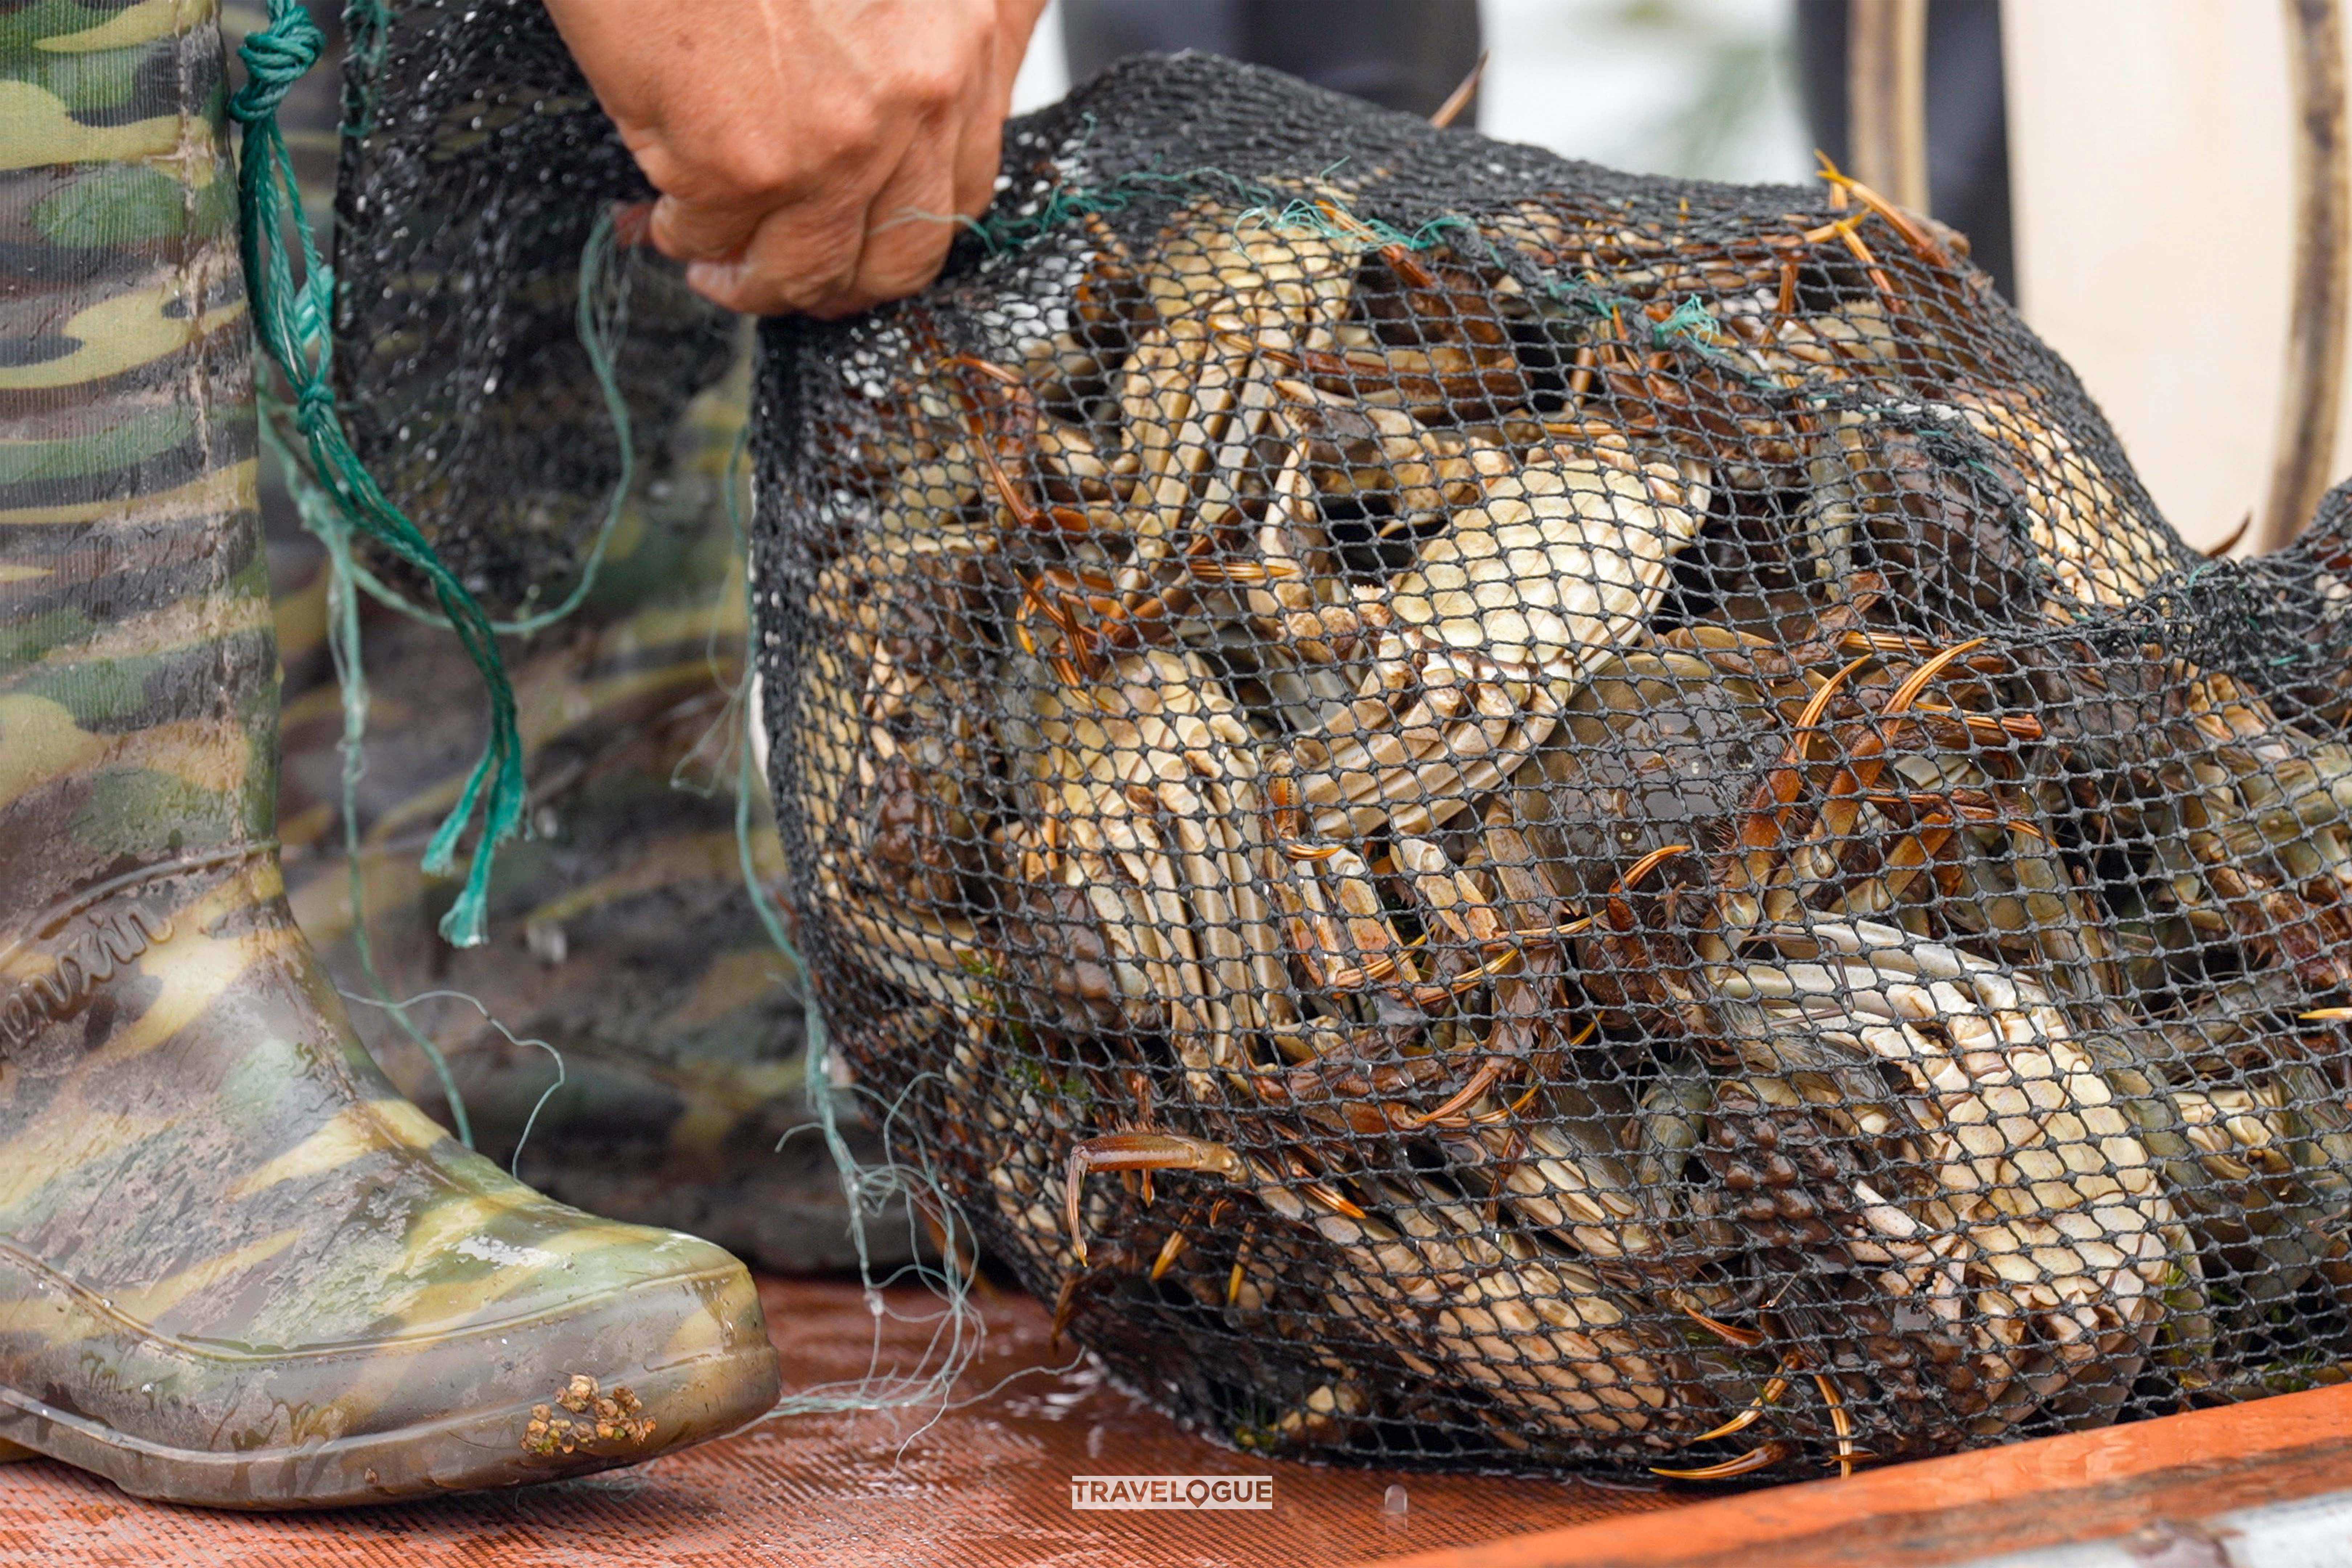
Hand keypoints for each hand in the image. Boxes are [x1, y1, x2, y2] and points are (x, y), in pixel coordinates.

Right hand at [545, 0, 1045, 316]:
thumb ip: (916, 46)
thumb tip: (890, 137)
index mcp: (966, 38)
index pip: (961, 186)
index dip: (899, 229)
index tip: (857, 240)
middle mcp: (924, 95)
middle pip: (903, 254)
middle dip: (840, 281)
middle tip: (788, 273)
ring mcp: (840, 140)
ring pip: (814, 270)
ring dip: (761, 282)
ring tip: (717, 265)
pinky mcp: (747, 163)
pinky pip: (718, 238)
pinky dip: (687, 240)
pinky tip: (664, 219)